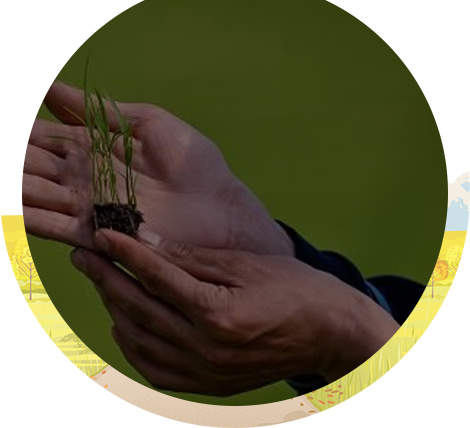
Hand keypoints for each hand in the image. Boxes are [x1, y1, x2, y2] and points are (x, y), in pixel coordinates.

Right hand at [24, 81, 292, 254]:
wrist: (220, 209)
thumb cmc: (195, 165)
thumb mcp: (149, 123)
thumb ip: (102, 111)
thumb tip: (51, 88)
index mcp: (98, 150)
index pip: (48, 138)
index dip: (24, 132)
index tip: (8, 124)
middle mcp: (88, 180)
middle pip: (36, 168)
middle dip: (14, 163)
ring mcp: (92, 208)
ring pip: (38, 196)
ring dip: (15, 190)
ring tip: (2, 183)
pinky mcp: (100, 235)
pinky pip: (55, 227)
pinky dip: (29, 219)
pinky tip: (10, 209)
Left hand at [71, 228, 390, 395]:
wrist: (328, 331)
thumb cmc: (292, 287)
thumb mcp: (245, 263)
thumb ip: (192, 257)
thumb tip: (147, 244)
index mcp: (219, 314)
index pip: (158, 278)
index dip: (126, 253)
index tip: (102, 234)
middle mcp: (207, 350)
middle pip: (140, 310)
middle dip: (107, 279)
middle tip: (84, 255)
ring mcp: (206, 373)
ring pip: (139, 343)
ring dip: (114, 310)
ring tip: (102, 282)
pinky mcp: (210, 386)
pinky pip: (155, 370)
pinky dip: (133, 345)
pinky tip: (124, 323)